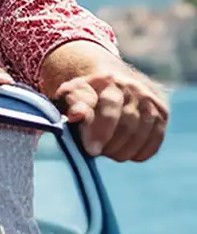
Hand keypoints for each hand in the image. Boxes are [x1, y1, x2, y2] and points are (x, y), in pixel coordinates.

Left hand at [53, 71, 167, 161]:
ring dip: (123, 150)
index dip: (100, 131)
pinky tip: (126, 152)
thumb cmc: (85, 95)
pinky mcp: (162, 113)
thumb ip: (73, 104)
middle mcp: (134, 88)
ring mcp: (150, 100)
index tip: (91, 150)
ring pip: (141, 134)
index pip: (109, 107)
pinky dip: (139, 152)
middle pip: (127, 125)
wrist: (110, 84)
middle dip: (109, 145)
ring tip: (107, 151)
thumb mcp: (71, 95)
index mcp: (109, 81)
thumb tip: (77, 115)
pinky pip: (155, 140)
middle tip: (95, 151)